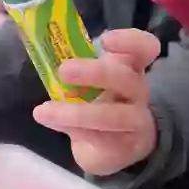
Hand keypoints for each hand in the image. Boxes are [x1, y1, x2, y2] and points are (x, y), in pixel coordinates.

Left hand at [33, 28, 161, 175]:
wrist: (119, 144)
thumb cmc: (103, 100)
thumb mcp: (95, 80)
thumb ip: (80, 64)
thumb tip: (47, 51)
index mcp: (132, 67)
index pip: (145, 48)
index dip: (129, 42)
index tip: (105, 40)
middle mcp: (138, 92)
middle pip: (127, 79)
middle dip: (96, 73)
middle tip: (63, 70)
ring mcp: (135, 122)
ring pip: (112, 116)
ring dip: (75, 113)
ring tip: (43, 111)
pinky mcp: (123, 147)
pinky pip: (98, 139)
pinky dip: (72, 130)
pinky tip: (51, 122)